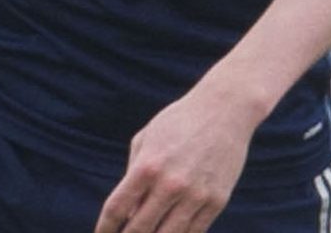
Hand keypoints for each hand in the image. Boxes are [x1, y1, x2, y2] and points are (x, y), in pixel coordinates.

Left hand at [94, 85, 260, 232]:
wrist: (225, 109)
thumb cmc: (178, 122)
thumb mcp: (146, 139)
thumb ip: (132, 175)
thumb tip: (128, 214)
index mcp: (148, 166)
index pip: (117, 208)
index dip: (105, 228)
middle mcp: (170, 184)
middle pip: (139, 228)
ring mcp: (196, 195)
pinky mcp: (216, 201)